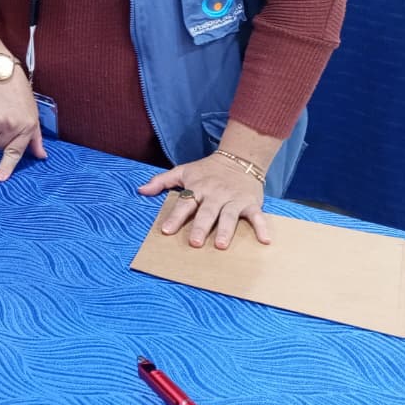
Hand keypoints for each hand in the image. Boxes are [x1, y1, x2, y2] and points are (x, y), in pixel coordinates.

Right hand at [0, 74, 46, 180]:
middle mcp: (12, 126)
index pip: (16, 151)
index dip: (7, 166)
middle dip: (0, 137)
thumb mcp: (32, 113)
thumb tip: (41, 156)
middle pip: (0, 146)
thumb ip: (35, 137)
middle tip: (4, 118)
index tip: (0, 178)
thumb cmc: (17, 91)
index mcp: (27, 125)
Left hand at [137, 153, 270, 248]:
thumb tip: (140, 190)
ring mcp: (233, 199)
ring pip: (229, 215)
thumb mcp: (183, 171)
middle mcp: (215, 194)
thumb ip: (162, 181)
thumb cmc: (207, 170)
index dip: (175, 217)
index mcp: (198, 188)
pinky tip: (264, 241)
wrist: (239, 159)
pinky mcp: (251, 202)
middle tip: (194, 242)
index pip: (184, 203)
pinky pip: (257, 215)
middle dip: (200, 227)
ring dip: (225, 230)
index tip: (166, 231)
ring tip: (220, 245)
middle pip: (206, 212)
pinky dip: (262, 227)